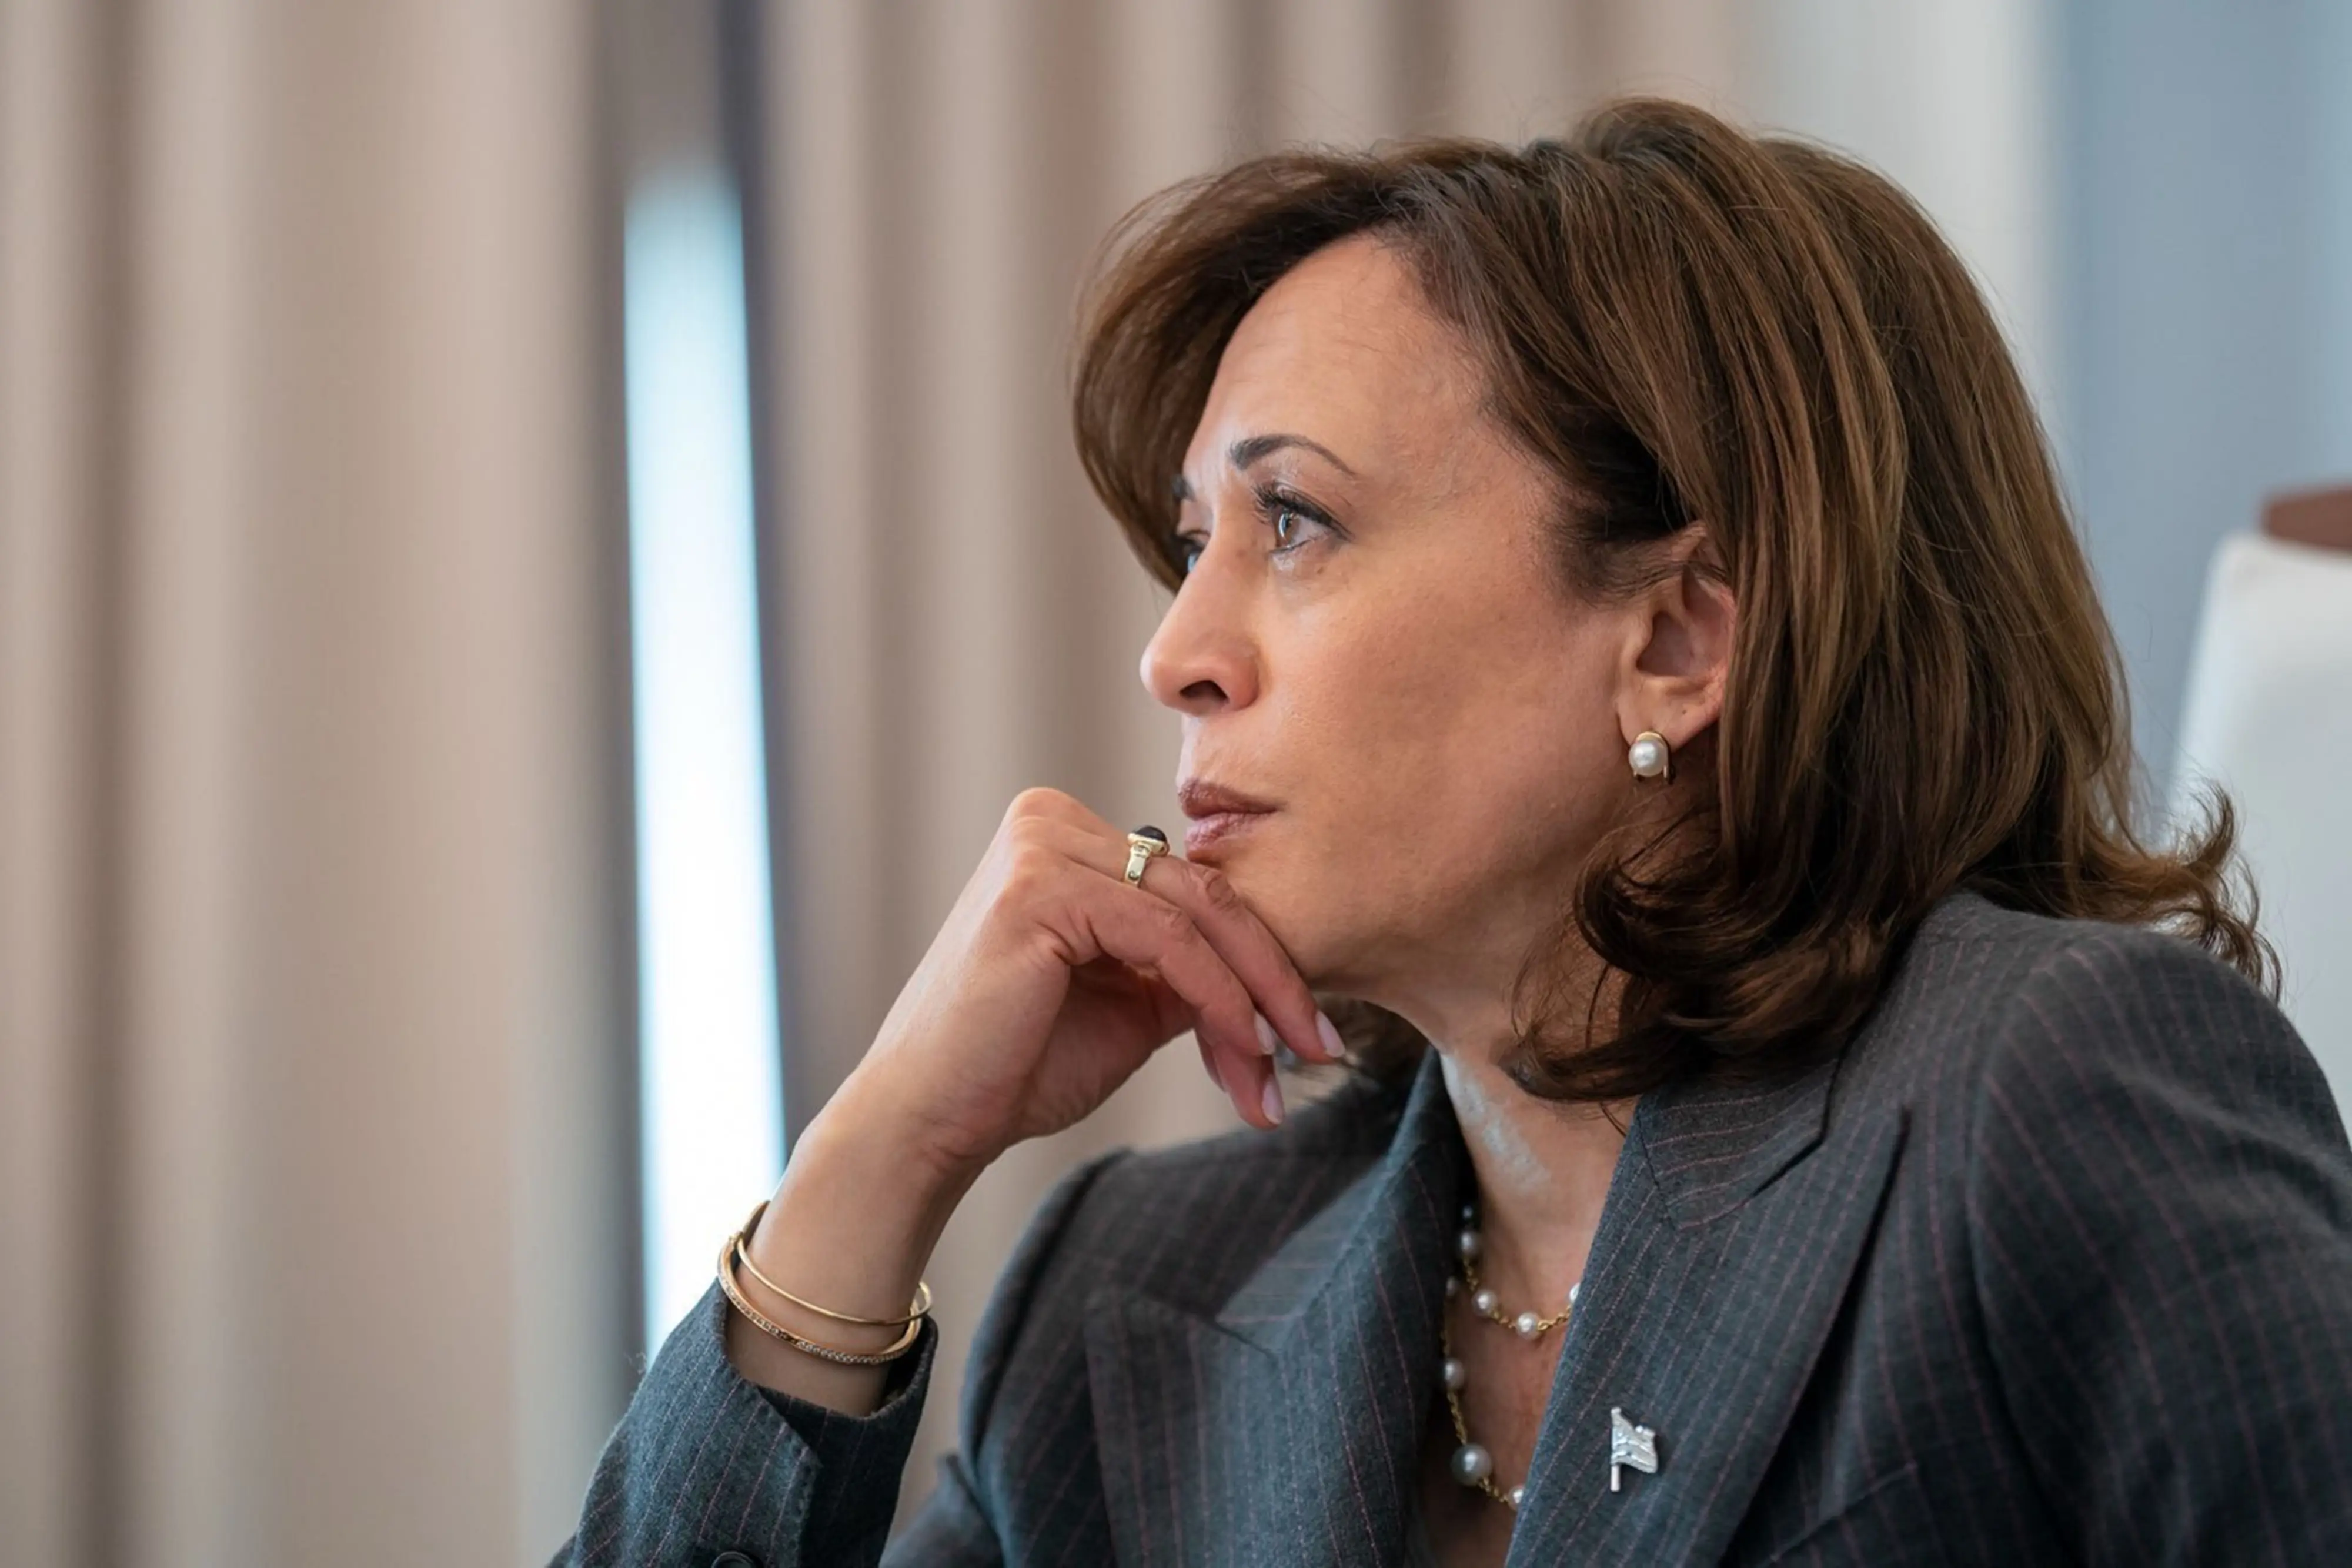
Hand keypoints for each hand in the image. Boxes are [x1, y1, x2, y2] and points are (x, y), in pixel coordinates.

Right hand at [838, 787, 1341, 1183]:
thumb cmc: (1018, 1066)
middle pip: (1204, 892)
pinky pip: (1166, 939)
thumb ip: (1192, 970)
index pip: (1194, 887)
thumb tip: (1278, 973)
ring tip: (1286, 1070)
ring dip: (1255, 998)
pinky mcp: (1039, 886)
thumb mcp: (1131, 1005)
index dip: (1262, 961)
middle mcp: (1051, 819)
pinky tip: (1245, 1051)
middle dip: (1273, 980)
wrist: (931, 1120)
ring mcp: (1041, 845)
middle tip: (1324, 1048)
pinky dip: (1218, 997)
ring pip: (1196, 914)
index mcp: (1067, 835)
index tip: (1312, 1031)